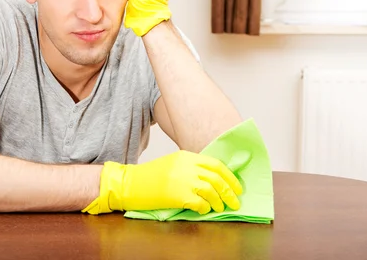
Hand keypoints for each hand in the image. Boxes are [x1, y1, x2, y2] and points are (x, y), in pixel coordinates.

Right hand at [82, 150, 241, 214]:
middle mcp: (186, 166)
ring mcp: (182, 180)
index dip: (230, 177)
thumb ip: (190, 167)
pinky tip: (203, 210)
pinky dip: (205, 208)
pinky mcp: (178, 195)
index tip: (237, 187)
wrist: (129, 184)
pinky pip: (200, 203)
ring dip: (218, 202)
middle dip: (229, 192)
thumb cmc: (149, 177)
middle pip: (216, 178)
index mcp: (186, 156)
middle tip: (234, 202)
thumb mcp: (172, 164)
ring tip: (219, 208)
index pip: (215, 164)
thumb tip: (212, 180)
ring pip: (211, 191)